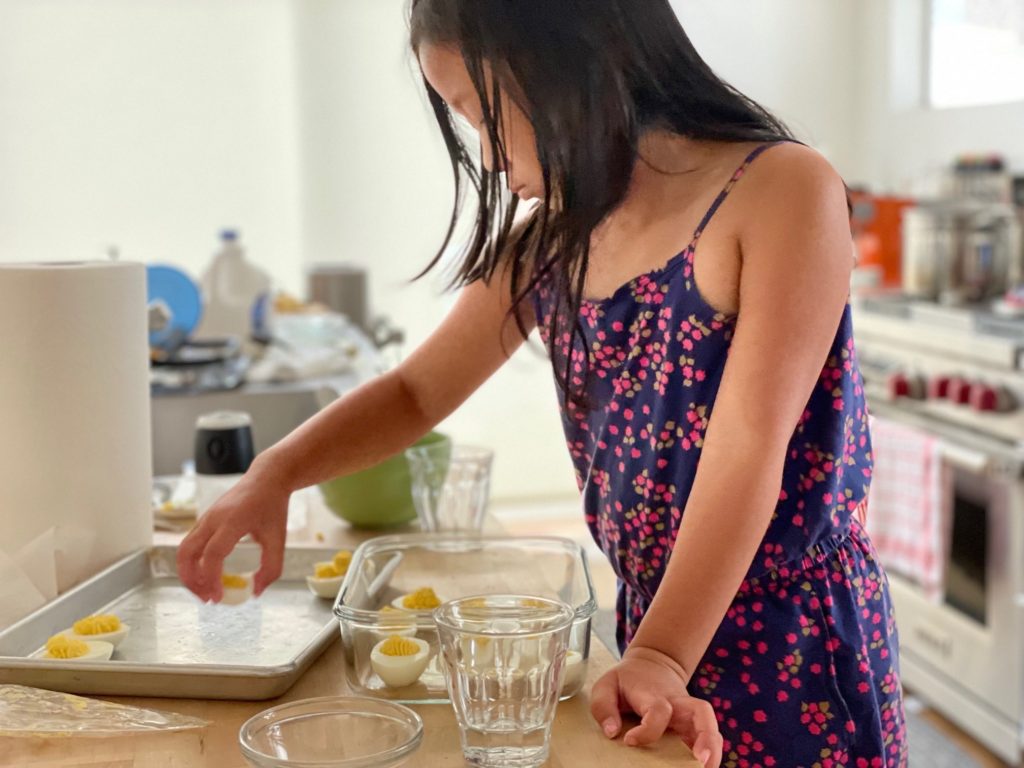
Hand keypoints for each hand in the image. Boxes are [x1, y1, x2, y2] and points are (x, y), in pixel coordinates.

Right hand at [177, 459, 290, 601]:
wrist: (267, 478)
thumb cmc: (273, 507)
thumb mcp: (278, 538)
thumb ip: (271, 567)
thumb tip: (255, 592)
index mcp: (232, 520)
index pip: (212, 554)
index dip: (211, 578)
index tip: (218, 597)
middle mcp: (213, 518)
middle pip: (187, 553)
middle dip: (192, 580)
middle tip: (207, 599)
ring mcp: (205, 518)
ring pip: (184, 550)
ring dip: (189, 574)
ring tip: (205, 591)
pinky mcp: (204, 520)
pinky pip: (190, 545)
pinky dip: (193, 563)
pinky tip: (207, 576)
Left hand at [590, 645, 721, 766]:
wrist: (652, 665)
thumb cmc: (626, 681)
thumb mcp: (606, 685)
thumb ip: (603, 706)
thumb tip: (612, 733)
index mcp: (654, 694)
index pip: (659, 711)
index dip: (647, 729)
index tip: (629, 741)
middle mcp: (678, 705)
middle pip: (702, 713)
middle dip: (706, 737)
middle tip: (701, 761)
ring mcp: (689, 717)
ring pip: (712, 729)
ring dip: (713, 751)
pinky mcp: (693, 728)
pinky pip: (708, 740)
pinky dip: (710, 755)